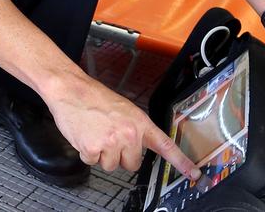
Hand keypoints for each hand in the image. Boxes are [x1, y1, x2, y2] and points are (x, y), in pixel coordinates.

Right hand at [44, 71, 200, 177]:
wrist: (70, 89)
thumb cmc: (93, 96)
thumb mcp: (122, 108)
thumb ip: (133, 127)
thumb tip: (137, 145)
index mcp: (139, 121)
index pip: (165, 145)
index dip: (180, 162)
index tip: (194, 175)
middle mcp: (129, 133)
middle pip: (132, 163)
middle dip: (119, 154)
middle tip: (107, 134)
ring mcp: (112, 142)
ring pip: (111, 165)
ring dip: (102, 153)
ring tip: (94, 131)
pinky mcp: (94, 149)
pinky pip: (93, 162)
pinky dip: (86, 152)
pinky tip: (84, 135)